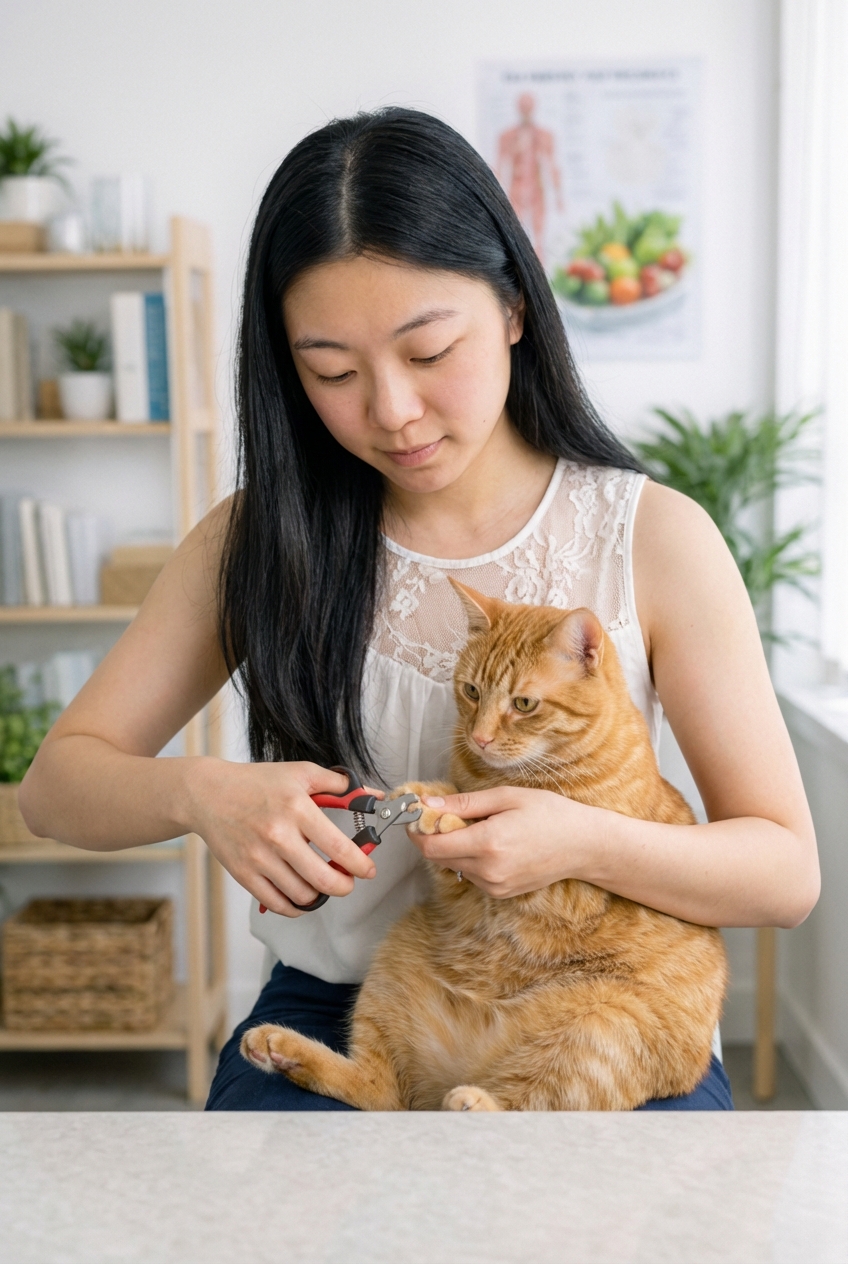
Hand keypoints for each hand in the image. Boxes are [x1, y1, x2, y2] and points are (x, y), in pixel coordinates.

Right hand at [187, 759, 381, 916]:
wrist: (209, 794)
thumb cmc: (257, 783)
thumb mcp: (301, 773)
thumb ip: (340, 784)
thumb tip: (372, 795)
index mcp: (297, 809)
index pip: (339, 848)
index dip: (360, 865)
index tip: (368, 870)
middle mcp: (278, 836)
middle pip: (324, 880)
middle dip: (344, 887)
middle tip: (347, 882)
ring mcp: (259, 858)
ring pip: (303, 895)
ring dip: (319, 895)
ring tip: (321, 883)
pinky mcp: (244, 874)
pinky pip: (278, 903)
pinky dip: (295, 906)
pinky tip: (301, 895)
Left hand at [409, 785, 603, 898]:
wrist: (582, 845)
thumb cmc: (549, 814)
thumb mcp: (506, 797)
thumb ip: (464, 803)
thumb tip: (429, 804)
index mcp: (488, 843)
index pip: (431, 846)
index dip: (418, 830)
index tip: (418, 814)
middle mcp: (488, 870)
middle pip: (438, 857)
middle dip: (435, 835)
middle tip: (447, 813)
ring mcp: (494, 886)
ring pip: (454, 865)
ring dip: (455, 846)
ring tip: (481, 827)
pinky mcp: (500, 893)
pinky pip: (471, 874)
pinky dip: (471, 857)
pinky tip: (492, 843)